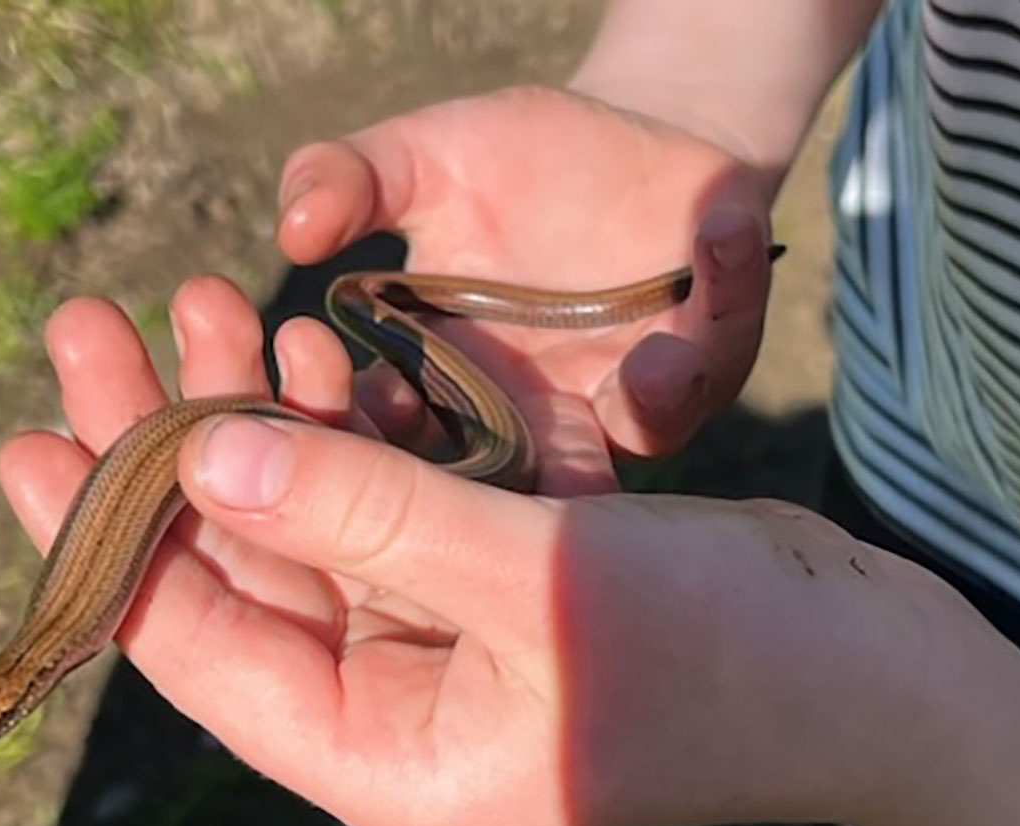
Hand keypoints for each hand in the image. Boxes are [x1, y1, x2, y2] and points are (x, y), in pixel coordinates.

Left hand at [0, 278, 952, 825]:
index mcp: (383, 760)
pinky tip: (318, 348)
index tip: (26, 437)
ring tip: (201, 302)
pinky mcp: (491, 592)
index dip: (104, 541)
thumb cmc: (724, 656)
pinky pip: (385, 507)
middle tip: (92, 330)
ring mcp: (441, 654)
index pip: (200, 652)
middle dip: (167, 449)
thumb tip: (202, 461)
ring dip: (259, 419)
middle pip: (238, 576)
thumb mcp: (532, 580)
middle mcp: (394, 715)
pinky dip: (352, 432)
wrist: (874, 669)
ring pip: (307, 529)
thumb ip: (364, 518)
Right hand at [278, 85, 780, 493]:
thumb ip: (351, 180)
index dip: (384, 435)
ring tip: (650, 365)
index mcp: (445, 392)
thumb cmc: (516, 162)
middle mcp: (531, 427)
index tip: (379, 396)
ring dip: (644, 404)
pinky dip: (727, 293)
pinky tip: (722, 230)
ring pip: (631, 438)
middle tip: (531, 428)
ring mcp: (618, 411)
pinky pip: (715, 355)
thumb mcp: (423, 157)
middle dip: (517, 465)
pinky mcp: (700, 371)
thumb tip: (292, 226)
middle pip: (513, 484)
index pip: (397, 440)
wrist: (638, 147)